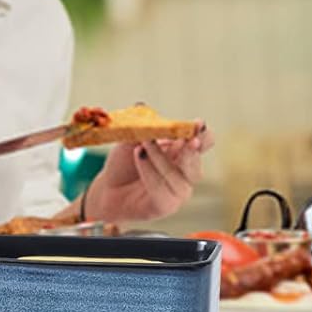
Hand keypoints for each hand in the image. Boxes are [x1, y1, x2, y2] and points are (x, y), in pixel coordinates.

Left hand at [85, 126, 213, 224]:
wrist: (109, 188)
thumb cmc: (125, 162)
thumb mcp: (130, 138)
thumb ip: (140, 126)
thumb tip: (141, 106)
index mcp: (181, 151)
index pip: (202, 142)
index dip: (203, 134)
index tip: (198, 124)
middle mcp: (184, 171)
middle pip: (196, 160)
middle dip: (191, 149)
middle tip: (186, 138)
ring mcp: (177, 190)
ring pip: (179, 176)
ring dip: (161, 158)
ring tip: (142, 146)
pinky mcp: (165, 205)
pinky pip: (163, 191)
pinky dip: (150, 173)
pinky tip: (140, 158)